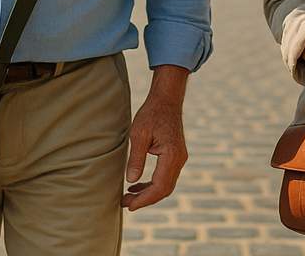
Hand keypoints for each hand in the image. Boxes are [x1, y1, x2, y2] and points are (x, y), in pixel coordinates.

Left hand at [122, 66, 188, 210]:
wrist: (166, 100)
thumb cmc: (152, 114)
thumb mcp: (139, 134)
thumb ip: (136, 158)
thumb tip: (131, 181)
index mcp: (172, 155)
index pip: (159, 186)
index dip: (144, 199)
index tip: (129, 205)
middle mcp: (179, 160)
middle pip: (164, 190)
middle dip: (145, 199)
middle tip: (125, 203)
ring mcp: (180, 158)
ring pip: (166, 185)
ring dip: (148, 193)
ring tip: (128, 196)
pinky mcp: (176, 156)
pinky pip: (166, 176)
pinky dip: (152, 184)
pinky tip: (137, 184)